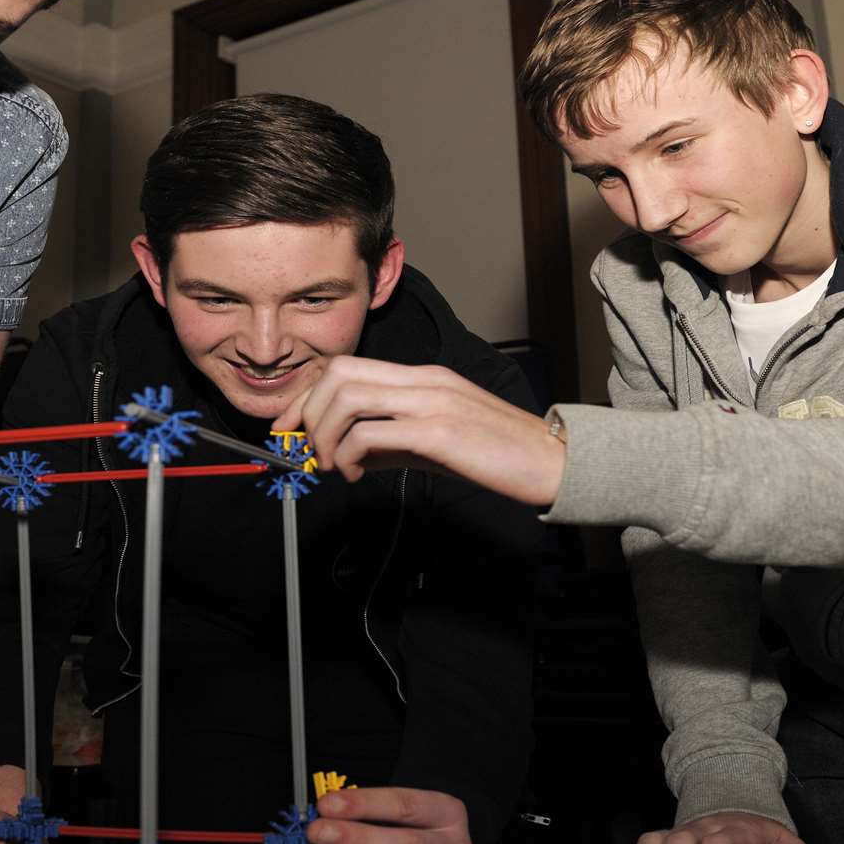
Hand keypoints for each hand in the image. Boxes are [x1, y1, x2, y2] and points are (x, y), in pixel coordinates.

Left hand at [275, 356, 563, 506]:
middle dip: (306, 412)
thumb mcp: (436, 444)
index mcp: (422, 377)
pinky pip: (372, 433)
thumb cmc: (499, 454)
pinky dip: (350, 456)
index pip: (347, 367)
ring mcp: (432, 401)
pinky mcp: (440, 431)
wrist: (554, 463)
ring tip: (333, 466)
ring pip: (347, 397)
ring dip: (325, 436)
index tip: (290, 428)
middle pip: (338, 374)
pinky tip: (358, 476)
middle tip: (305, 450)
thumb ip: (391, 444)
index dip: (307, 395)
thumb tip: (347, 457)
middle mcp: (423, 380)